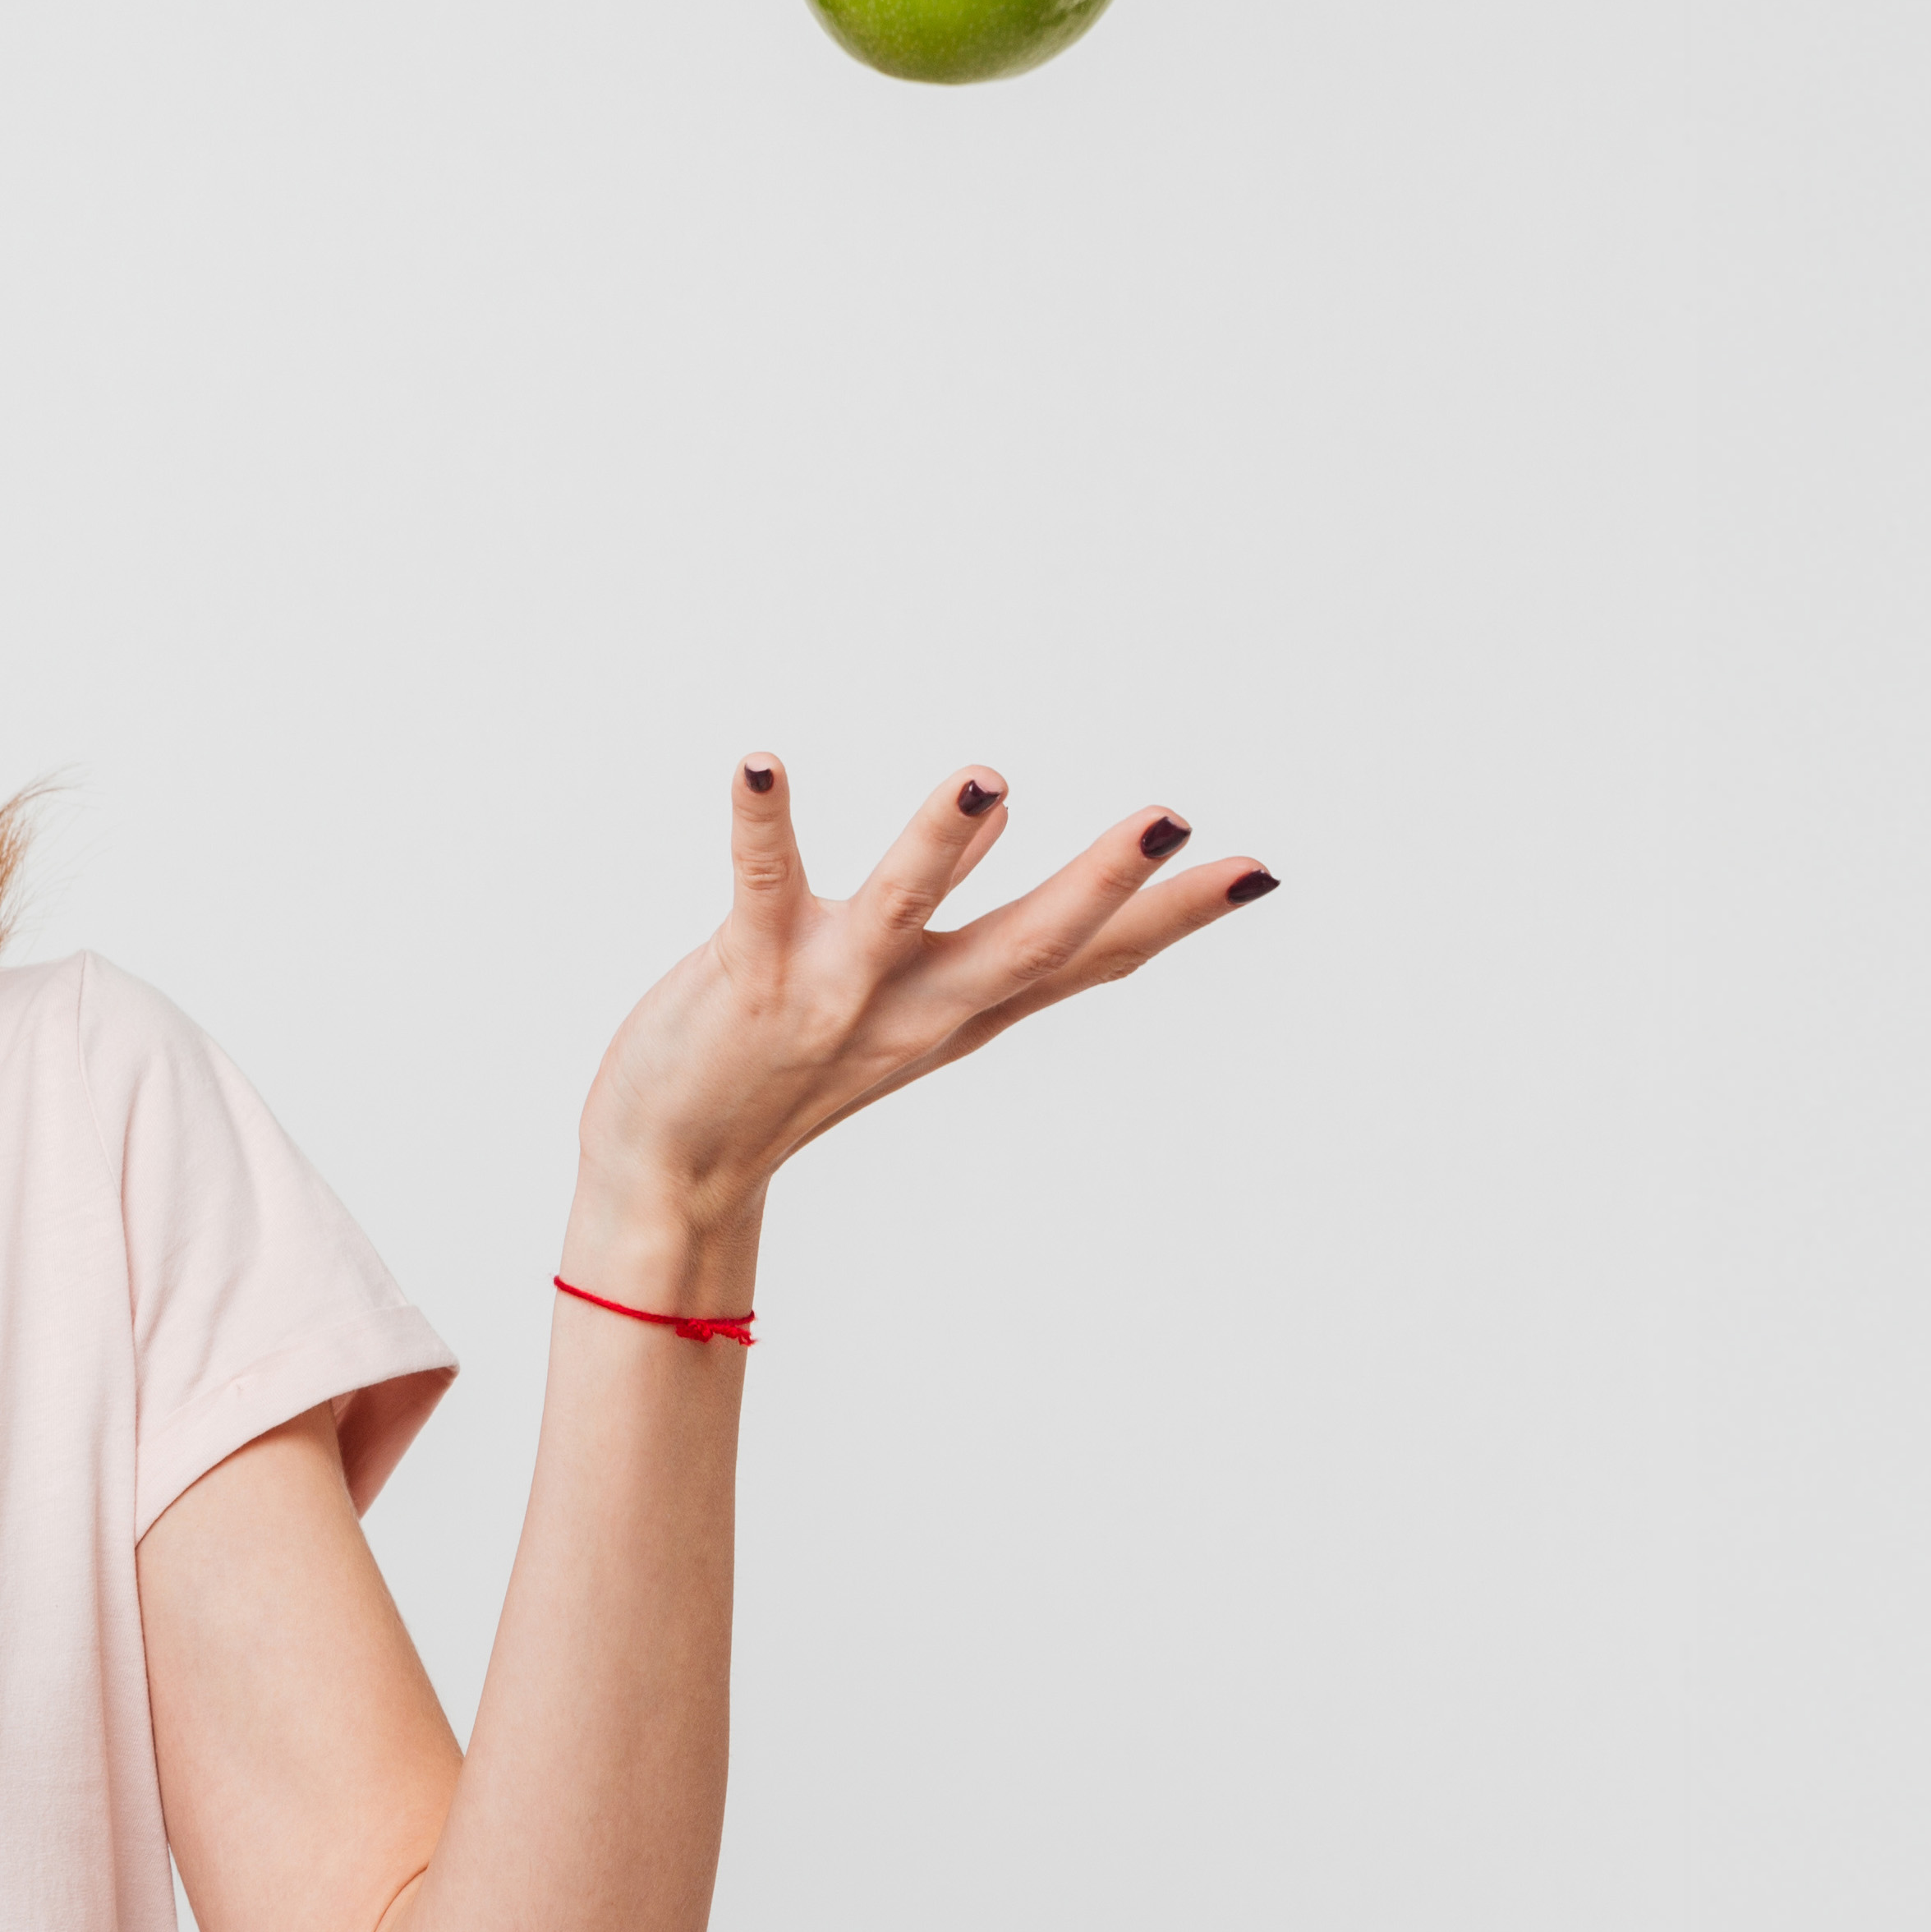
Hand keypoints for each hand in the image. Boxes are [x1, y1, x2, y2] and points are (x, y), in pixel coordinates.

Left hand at [577, 759, 1271, 1250]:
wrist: (673, 1168)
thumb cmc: (784, 1061)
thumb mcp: (896, 994)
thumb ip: (952, 909)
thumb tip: (1002, 811)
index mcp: (959, 1009)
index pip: (1086, 962)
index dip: (1171, 919)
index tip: (1256, 872)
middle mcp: (913, 1007)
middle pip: (1027, 946)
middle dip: (1100, 884)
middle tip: (1170, 821)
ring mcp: (835, 993)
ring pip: (902, 909)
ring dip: (943, 843)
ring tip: (982, 775)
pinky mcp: (751, 972)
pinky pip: (759, 885)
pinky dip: (761, 822)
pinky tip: (758, 762)